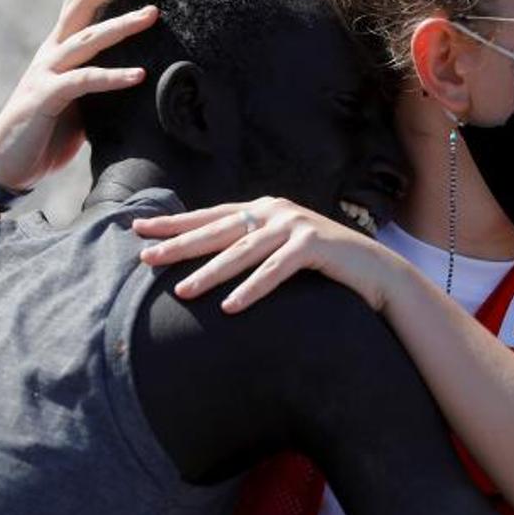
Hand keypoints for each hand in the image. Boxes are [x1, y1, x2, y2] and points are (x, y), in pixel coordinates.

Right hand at [0, 0, 159, 190]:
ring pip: (86, 39)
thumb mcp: (79, 103)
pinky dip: (112, 77)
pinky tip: (139, 75)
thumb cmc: (44, 135)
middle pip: (82, 5)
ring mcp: (45, 73)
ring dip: (121, 25)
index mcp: (58, 49)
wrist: (4, 167)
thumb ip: (99, 83)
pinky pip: (83, 82)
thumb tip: (138, 77)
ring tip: (154, 13)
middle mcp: (50, 53)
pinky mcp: (44, 99)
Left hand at [134, 197, 405, 313]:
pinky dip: (253, 288)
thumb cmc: (323, 266)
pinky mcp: (315, 245)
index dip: (175, 223)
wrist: (374, 271)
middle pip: (218, 229)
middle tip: (146, 258)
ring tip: (182, 291)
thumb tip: (208, 259)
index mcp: (264, 209)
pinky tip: (231, 305)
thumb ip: (252, 246)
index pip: (210, 215)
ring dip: (211, 272)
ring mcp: (295, 226)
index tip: (140, 230)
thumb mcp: (281, 249)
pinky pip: (276, 270)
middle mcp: (276, 211)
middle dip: (180, 244)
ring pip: (242, 251)